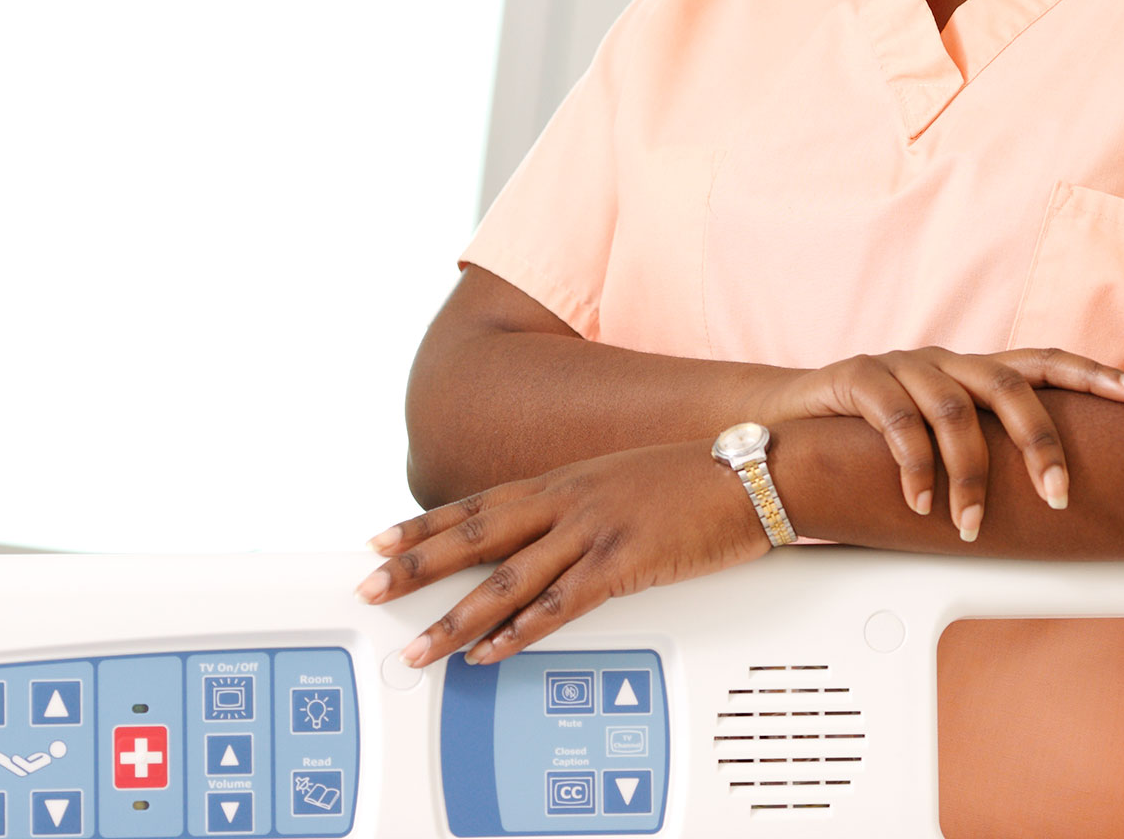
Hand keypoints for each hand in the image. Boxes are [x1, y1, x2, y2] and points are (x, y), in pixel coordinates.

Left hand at [357, 442, 767, 668]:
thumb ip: (579, 505)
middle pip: (475, 537)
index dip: (424, 524)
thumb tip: (546, 535)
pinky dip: (521, 632)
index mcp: (565, 481)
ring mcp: (594, 530)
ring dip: (456, 617)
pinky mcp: (625, 562)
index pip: (476, 504)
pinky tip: (492, 652)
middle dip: (415, 566)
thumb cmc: (696, 478)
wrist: (755, 471)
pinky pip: (561, 605)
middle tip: (368, 587)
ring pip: (507, 580)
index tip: (378, 539)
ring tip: (419, 646)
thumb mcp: (622, 481)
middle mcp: (569, 501)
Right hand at [758, 348, 1123, 541]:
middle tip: (1058, 497)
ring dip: (968, 474)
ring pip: (954, 410)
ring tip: (968, 525)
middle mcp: (945, 361)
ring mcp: (903, 366)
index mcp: (973, 370)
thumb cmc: (873, 436)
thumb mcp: (936, 435)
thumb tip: (1053, 495)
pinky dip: (913, 466)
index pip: (1045, 361)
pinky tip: (919, 504)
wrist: (789, 420)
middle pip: (1009, 385)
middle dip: (1040, 442)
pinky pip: (896, 421)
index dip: (1094, 375)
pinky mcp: (859, 378)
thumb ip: (985, 446)